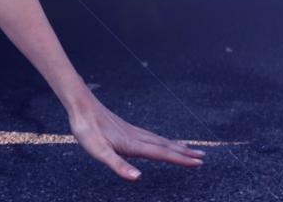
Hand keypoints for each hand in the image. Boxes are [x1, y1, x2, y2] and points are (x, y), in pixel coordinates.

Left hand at [68, 89, 206, 180]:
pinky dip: (161, 139)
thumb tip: (138, 178)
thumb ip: (118, 165)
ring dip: (175, 145)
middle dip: (184, 153)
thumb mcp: (99, 152)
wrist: (79, 104)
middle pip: (165, 146)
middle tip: (203, 156)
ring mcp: (132, 131)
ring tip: (188, 148)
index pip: (162, 153)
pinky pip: (150, 135)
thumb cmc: (87, 129)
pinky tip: (158, 140)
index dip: (181, 159)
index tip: (199, 163)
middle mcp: (136, 136)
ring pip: (159, 139)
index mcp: (133, 144)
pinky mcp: (125, 128)